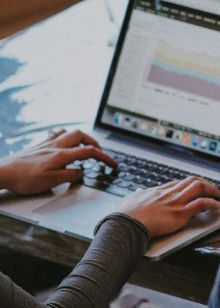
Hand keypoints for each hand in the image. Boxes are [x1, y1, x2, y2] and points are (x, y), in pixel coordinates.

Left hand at [0, 129, 116, 194]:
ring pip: (69, 133)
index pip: (89, 152)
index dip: (105, 157)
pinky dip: (65, 136)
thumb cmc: (23, 178)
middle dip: (94, 143)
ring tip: (85, 146)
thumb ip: (70, 176)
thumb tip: (81, 173)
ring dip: (81, 137)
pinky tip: (63, 142)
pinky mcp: (38, 146)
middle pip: (81, 136)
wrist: (2, 173)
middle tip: (100, 153)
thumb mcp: (51, 182)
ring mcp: (46, 144)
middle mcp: (55, 146)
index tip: (113, 163)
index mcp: (61, 155)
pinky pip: (55, 134)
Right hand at [118, 176, 219, 237]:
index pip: (177, 183)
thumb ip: (136, 196)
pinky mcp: (180, 213)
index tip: (194, 186)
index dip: (188, 184)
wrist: (125, 224)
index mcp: (157, 192)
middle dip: (203, 183)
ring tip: (218, 194)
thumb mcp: (129, 200)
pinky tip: (218, 205)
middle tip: (211, 188)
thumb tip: (137, 192)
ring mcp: (175, 202)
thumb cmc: (124, 216)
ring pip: (199, 187)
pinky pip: (202, 204)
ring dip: (211, 189)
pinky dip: (213, 203)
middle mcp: (168, 194)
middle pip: (191, 181)